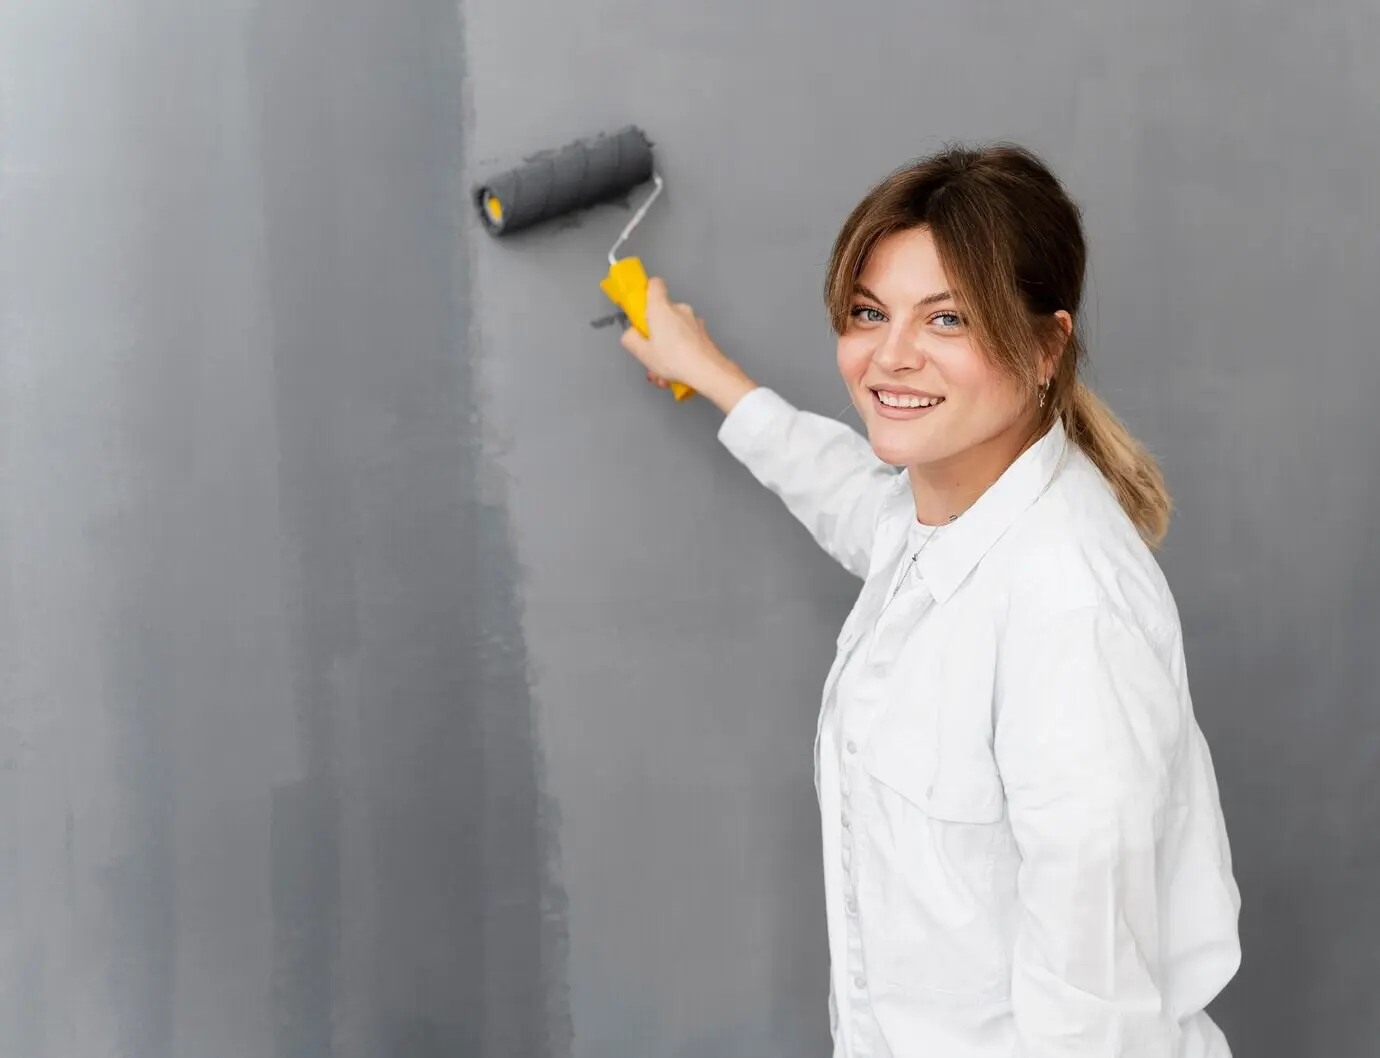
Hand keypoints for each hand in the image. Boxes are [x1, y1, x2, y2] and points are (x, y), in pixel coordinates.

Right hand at [619, 277, 727, 393]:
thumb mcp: (642, 352)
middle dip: (655, 331)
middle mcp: (679, 310)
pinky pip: (686, 340)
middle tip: (651, 349)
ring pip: (675, 330)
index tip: (640, 307)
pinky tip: (676, 372)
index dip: (646, 292)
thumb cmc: (676, 359)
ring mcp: (694, 321)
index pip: (654, 285)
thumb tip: (631, 334)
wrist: (707, 371)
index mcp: (661, 308)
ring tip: (663, 369)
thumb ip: (630, 339)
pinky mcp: (703, 333)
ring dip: (667, 347)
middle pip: (662, 313)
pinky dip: (679, 353)